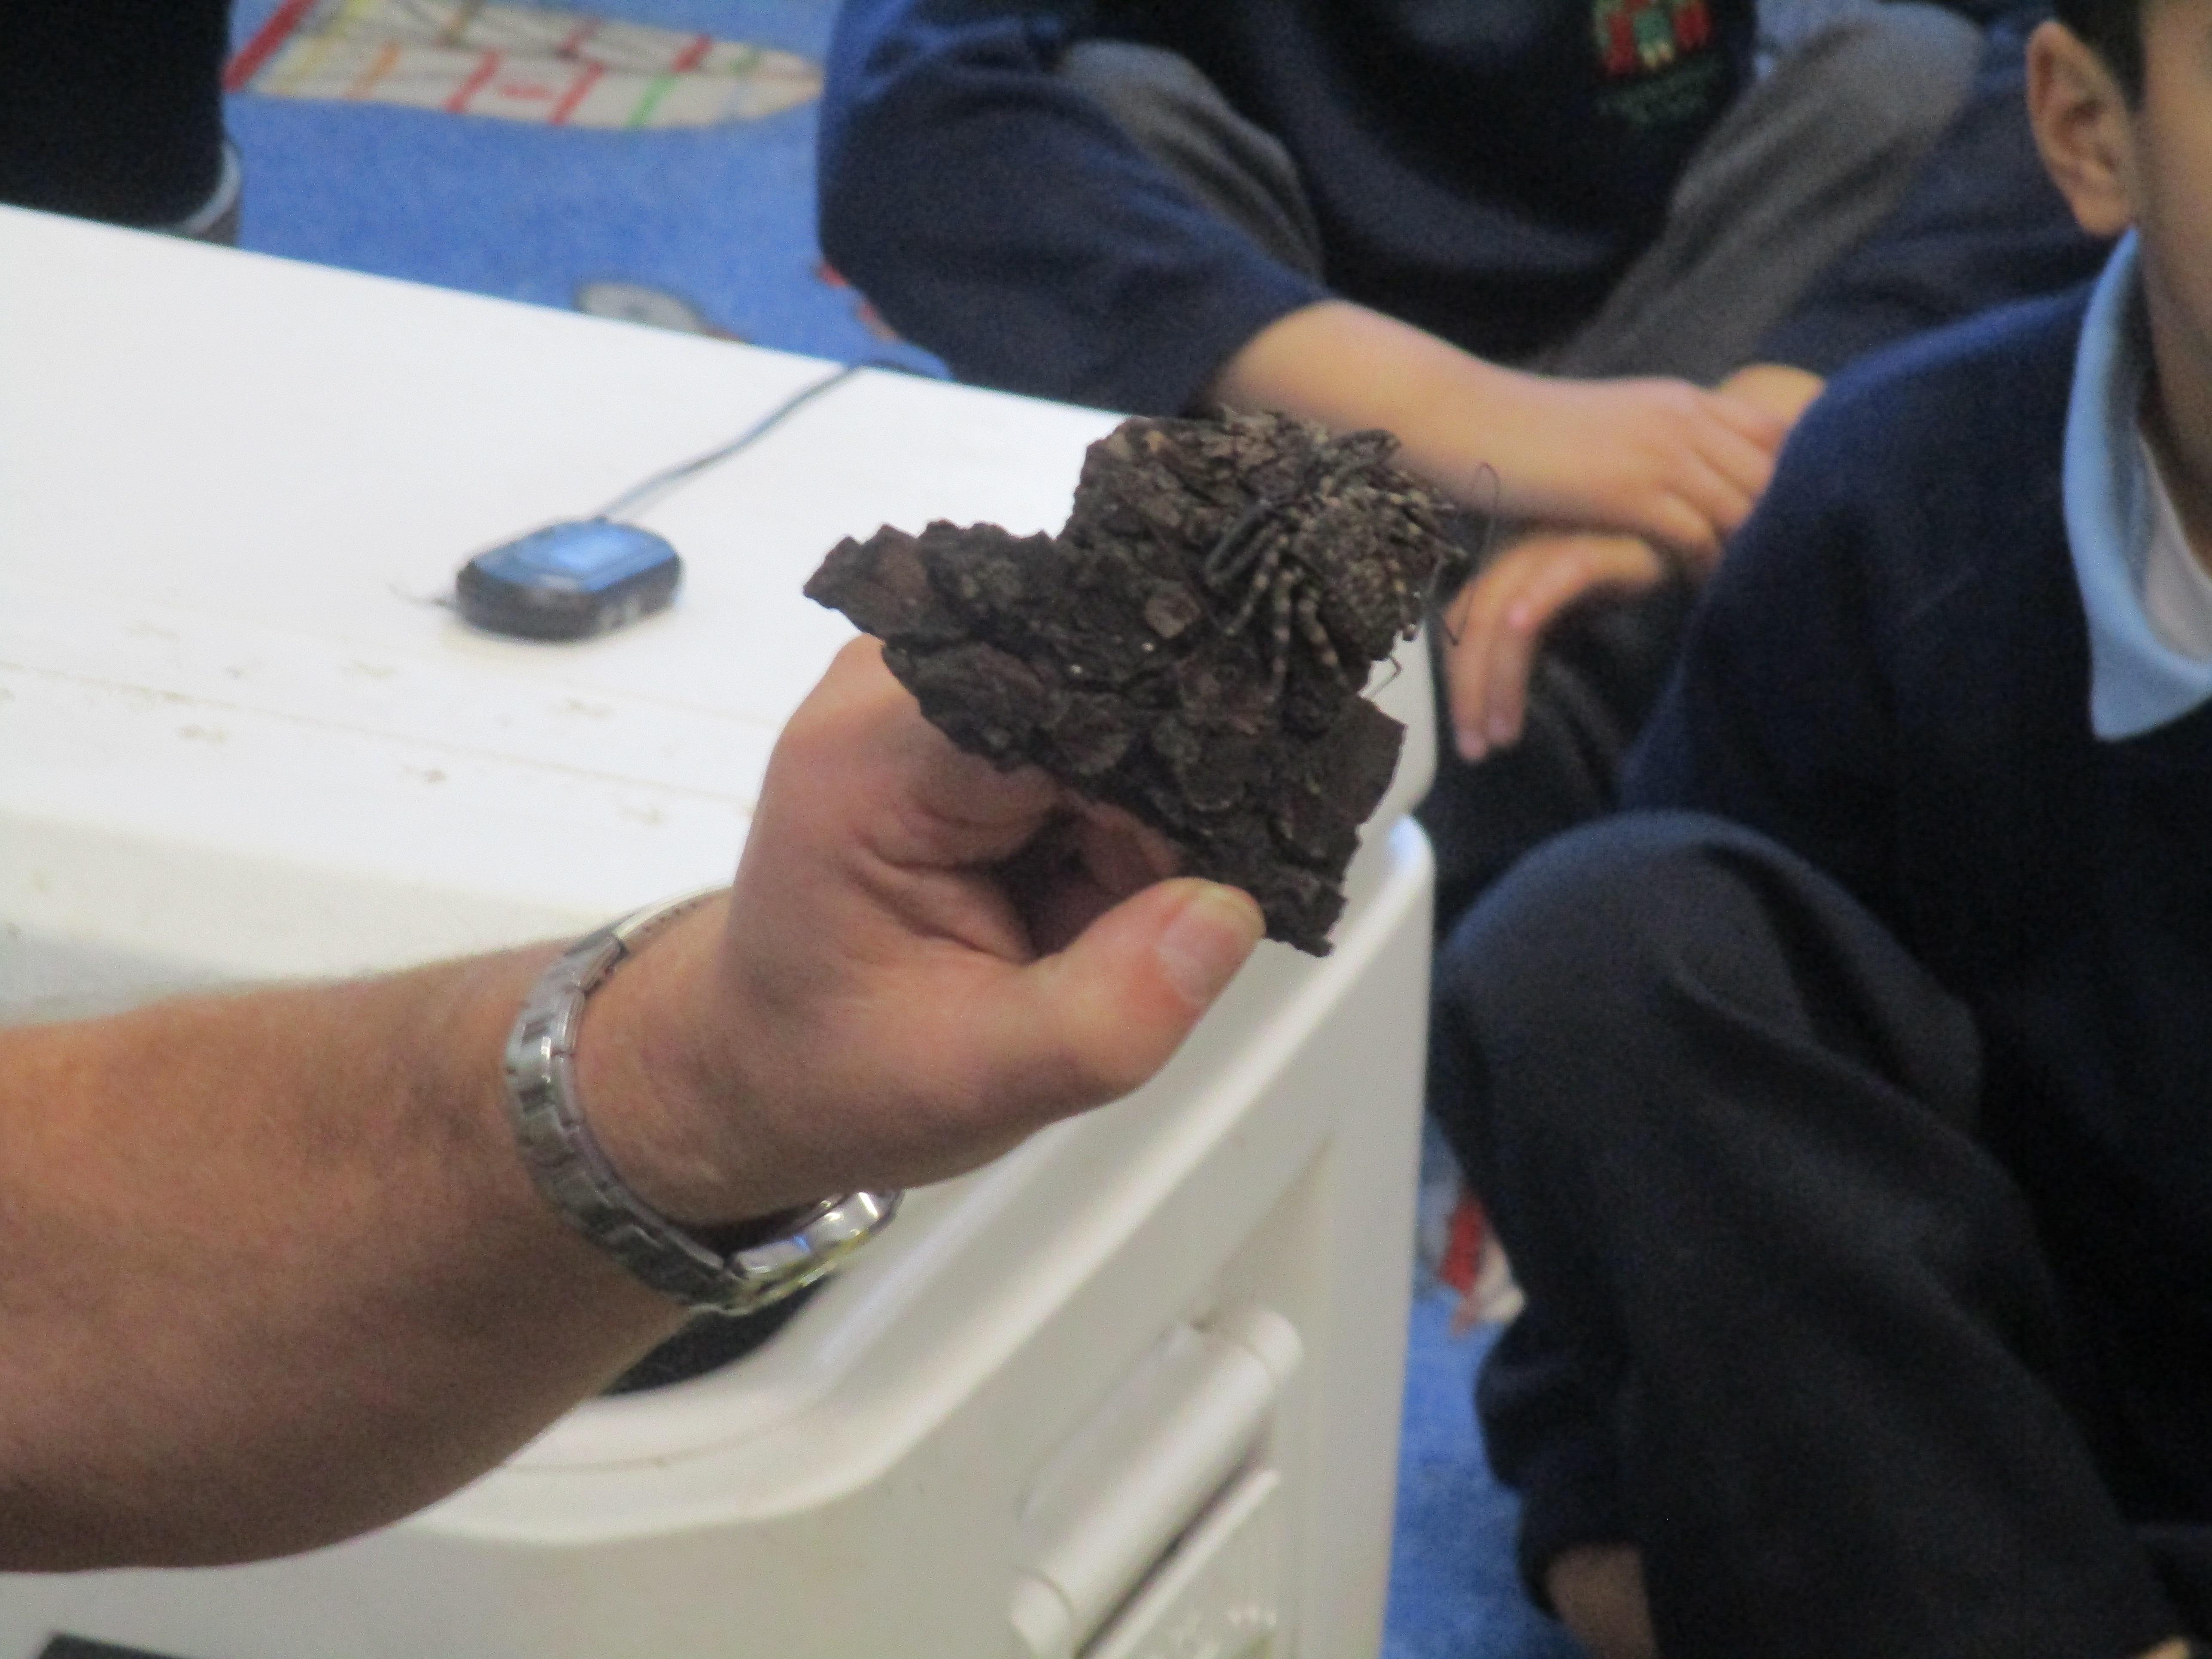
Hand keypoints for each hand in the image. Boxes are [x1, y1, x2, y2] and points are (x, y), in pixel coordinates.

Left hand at [585, 638, 1265, 1223]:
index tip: (1219, 877)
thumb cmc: (838, 1070)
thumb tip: (1228, 911)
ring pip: (1121, 722)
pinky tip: (1089, 895)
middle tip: (1143, 934)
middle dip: (1163, 816)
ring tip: (1096, 926)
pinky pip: (1100, 746)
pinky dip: (1121, 827)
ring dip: (1146, 828)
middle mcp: (903, 681)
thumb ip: (1108, 1012)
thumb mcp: (976, 1082)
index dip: (1169, 788)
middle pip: (1108, 701)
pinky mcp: (977, 717)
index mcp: (874, 754)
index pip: (1077, 713)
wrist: (760, 1057)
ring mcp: (943, 686)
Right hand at [1206, 302, 1788, 558]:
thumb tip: (1681, 476)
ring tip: (1763, 597)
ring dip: (1758, 553)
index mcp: (1678, 399)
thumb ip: (1651, 441)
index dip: (1797, 476)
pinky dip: (1711, 568)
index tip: (1804, 522)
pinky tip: (1706, 596)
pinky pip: (1699, 535)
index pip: (1772, 432)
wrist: (1463, 417)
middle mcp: (1681, 417)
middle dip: (1793, 521)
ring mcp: (1659, 450)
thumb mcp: (1605, 425)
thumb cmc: (1522, 431)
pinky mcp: (1631, 489)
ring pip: (1745, 506)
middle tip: (1798, 576)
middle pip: (1774, 471)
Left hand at [1440, 530, 1675, 758]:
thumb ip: (1538, 638)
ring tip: (1504, 735)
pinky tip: (1522, 632)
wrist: (1703, 554)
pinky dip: (1539, 600)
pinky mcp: (1612, 541)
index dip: (1459, 683)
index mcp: (1512, 564)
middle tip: (1477, 750)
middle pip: (1473, 621)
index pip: (1462, 624)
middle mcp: (1527, 546)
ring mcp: (1565, 538)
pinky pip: (1569, 572)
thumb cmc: (1641, 585)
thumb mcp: (1576, 615)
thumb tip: (1500, 696)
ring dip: (1499, 677)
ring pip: (1509, 608)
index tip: (1471, 741)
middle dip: (1468, 693)